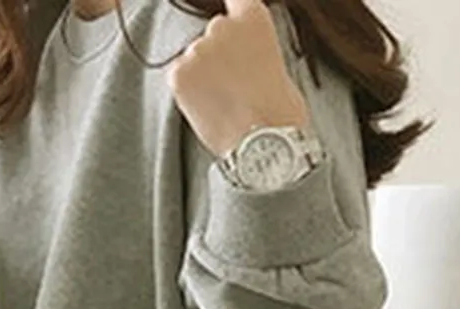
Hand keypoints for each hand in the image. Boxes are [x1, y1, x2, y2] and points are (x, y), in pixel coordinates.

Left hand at [165, 0, 310, 158]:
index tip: (230, 20)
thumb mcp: (278, 65)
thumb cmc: (280, 114)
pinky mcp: (178, 74)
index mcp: (253, 18)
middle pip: (213, 33)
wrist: (263, 144)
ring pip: (195, 59)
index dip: (232, 10)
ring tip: (223, 103)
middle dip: (219, 56)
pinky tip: (208, 109)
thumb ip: (255, 51)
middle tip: (234, 87)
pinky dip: (188, 93)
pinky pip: (179, 79)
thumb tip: (244, 58)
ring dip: (203, 77)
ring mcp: (197, 49)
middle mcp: (222, 26)